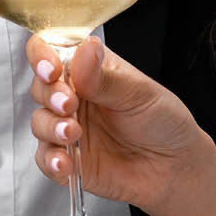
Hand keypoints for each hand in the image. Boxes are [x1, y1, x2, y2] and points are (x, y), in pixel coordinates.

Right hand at [27, 35, 215, 215]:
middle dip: (49, 94)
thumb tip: (84, 48)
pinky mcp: (68, 159)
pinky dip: (52, 160)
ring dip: (51, 127)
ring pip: (39, 121)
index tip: (51, 69)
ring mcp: (69, 127)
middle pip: (40, 86)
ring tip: (73, 133)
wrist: (175, 167)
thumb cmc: (163, 122)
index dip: (42, 56)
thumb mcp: (139, 93)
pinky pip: (46, 158)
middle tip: (69, 104)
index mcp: (90, 69)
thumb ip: (105, 77)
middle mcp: (75, 96)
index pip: (52, 51)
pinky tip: (67, 162)